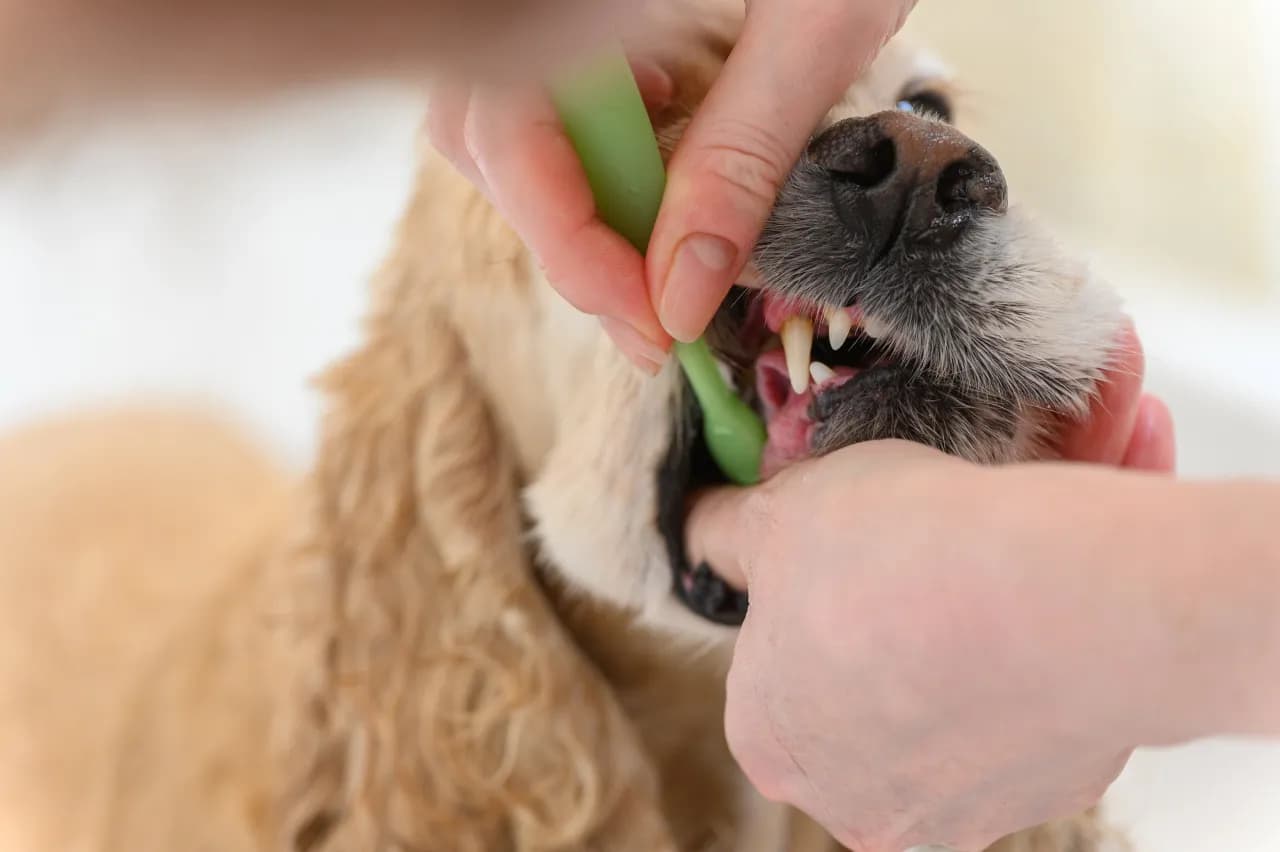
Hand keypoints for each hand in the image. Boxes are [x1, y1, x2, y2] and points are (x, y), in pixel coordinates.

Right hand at [427, 0, 917, 371]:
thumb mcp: (816, 23)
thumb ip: (744, 152)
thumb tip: (681, 296)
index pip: (502, 130)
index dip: (567, 242)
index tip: (649, 318)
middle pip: (490, 143)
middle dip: (573, 247)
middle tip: (653, 322)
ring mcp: (556, 13)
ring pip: (510, 132)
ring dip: (582, 211)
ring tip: (658, 257)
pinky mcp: (589, 20)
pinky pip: (552, 104)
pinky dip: (599, 161)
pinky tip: (661, 164)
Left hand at [683, 329, 1177, 850]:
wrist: (1050, 593)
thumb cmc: (895, 554)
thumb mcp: (777, 514)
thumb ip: (724, 533)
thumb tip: (700, 524)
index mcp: (768, 741)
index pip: (769, 670)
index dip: (804, 602)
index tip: (840, 561)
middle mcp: (850, 803)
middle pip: (850, 710)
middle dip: (873, 646)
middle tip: (909, 574)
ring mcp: (954, 815)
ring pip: (939, 727)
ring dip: (949, 670)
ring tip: (973, 594)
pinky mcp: (1047, 798)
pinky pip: (1019, 730)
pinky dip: (1019, 684)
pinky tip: (1026, 627)